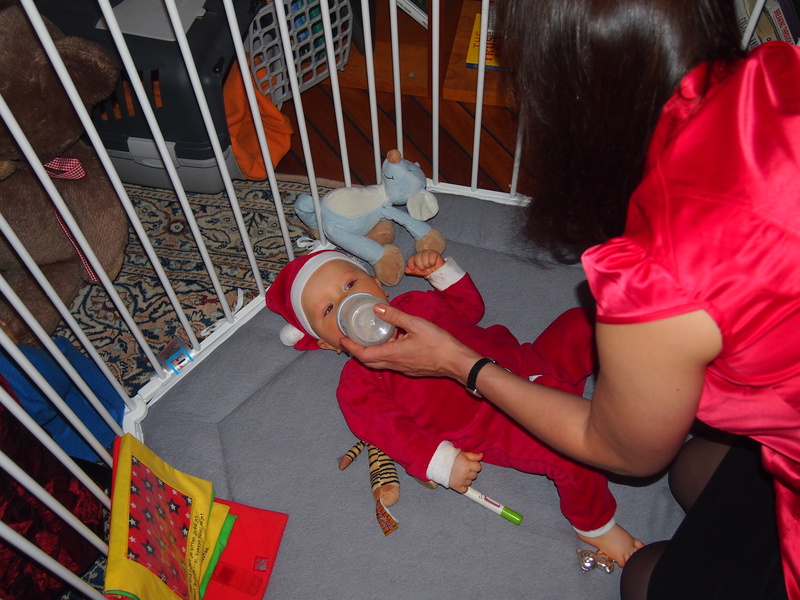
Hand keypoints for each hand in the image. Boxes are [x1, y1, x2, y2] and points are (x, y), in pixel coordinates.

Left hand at [340, 304, 480, 379]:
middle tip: (351, 339)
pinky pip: (392, 362)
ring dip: (372, 353)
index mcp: (393, 354)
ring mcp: (403, 369)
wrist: (457, 362)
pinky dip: (385, 353)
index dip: (350, 347)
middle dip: (357, 351)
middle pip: (368, 362)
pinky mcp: (411, 369)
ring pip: (380, 363)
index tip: (342, 338)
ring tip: (370, 337)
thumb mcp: (416, 324)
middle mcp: (395, 364)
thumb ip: (395, 316)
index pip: (363, 355)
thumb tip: (376, 308)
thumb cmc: (439, 343)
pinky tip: (393, 341)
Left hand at [405, 250, 444, 277]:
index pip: (411, 259)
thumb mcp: (419, 272)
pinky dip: (432, 263)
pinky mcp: (434, 252)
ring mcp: (427, 252)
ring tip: (429, 266)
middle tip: (424, 269)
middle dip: (421, 267)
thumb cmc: (427, 270)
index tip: (412, 268)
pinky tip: (433, 264)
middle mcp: (421, 253)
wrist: (437, 271)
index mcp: (416, 257)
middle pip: (417, 259)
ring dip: (427, 265)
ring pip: (424, 259)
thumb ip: (412, 271)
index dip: (411, 264)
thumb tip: (405, 270)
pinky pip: (431, 258)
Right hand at [449, 451, 482, 492]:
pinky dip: (463, 487)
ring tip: (459, 474)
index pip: (479, 467)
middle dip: (471, 472)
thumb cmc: (450, 458)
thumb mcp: (462, 454)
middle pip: (475, 475)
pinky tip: (459, 481)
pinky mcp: (456, 487)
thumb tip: (481, 456)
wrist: (438, 464)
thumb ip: (473, 456)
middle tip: (463, 468)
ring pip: (470, 482)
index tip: (469, 464)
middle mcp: (465, 474)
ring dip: (467, 479)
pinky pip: (465, 490)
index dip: (475, 465)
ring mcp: (461, 481)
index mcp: (467, 465)